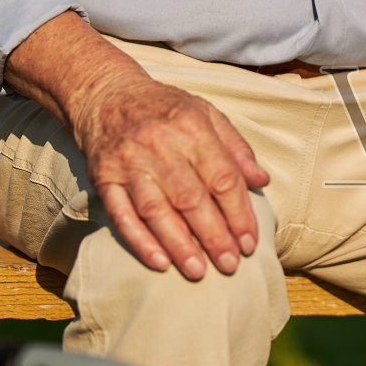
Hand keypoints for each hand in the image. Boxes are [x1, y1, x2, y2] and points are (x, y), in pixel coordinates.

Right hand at [68, 68, 270, 279]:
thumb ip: (236, 148)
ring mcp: (128, 161)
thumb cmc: (165, 109)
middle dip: (213, 236)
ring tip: (197, 272)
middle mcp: (159, 144)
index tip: (249, 243)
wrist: (106, 94)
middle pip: (191, 198)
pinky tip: (159, 262)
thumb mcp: (207, 114)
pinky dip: (139, 241)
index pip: (223, 178)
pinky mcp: (103, 177)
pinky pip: (121, 214)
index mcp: (192, 127)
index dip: (239, 214)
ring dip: (178, 244)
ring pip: (156, 210)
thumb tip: (262, 181)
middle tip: (230, 265)